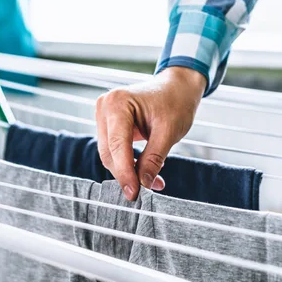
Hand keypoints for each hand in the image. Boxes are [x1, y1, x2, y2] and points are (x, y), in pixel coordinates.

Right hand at [95, 67, 206, 200]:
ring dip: (129, 171)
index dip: (125, 173)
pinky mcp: (109, 123)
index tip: (134, 194)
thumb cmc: (176, 101)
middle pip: (109, 152)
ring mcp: (104, 115)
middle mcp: (105, 106)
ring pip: (110, 154)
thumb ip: (154, 158)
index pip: (117, 146)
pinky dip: (129, 163)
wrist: (178, 87)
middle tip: (146, 191)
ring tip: (153, 181)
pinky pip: (114, 149)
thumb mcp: (169, 131)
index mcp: (117, 103)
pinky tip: (146, 170)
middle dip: (127, 174)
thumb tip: (143, 183)